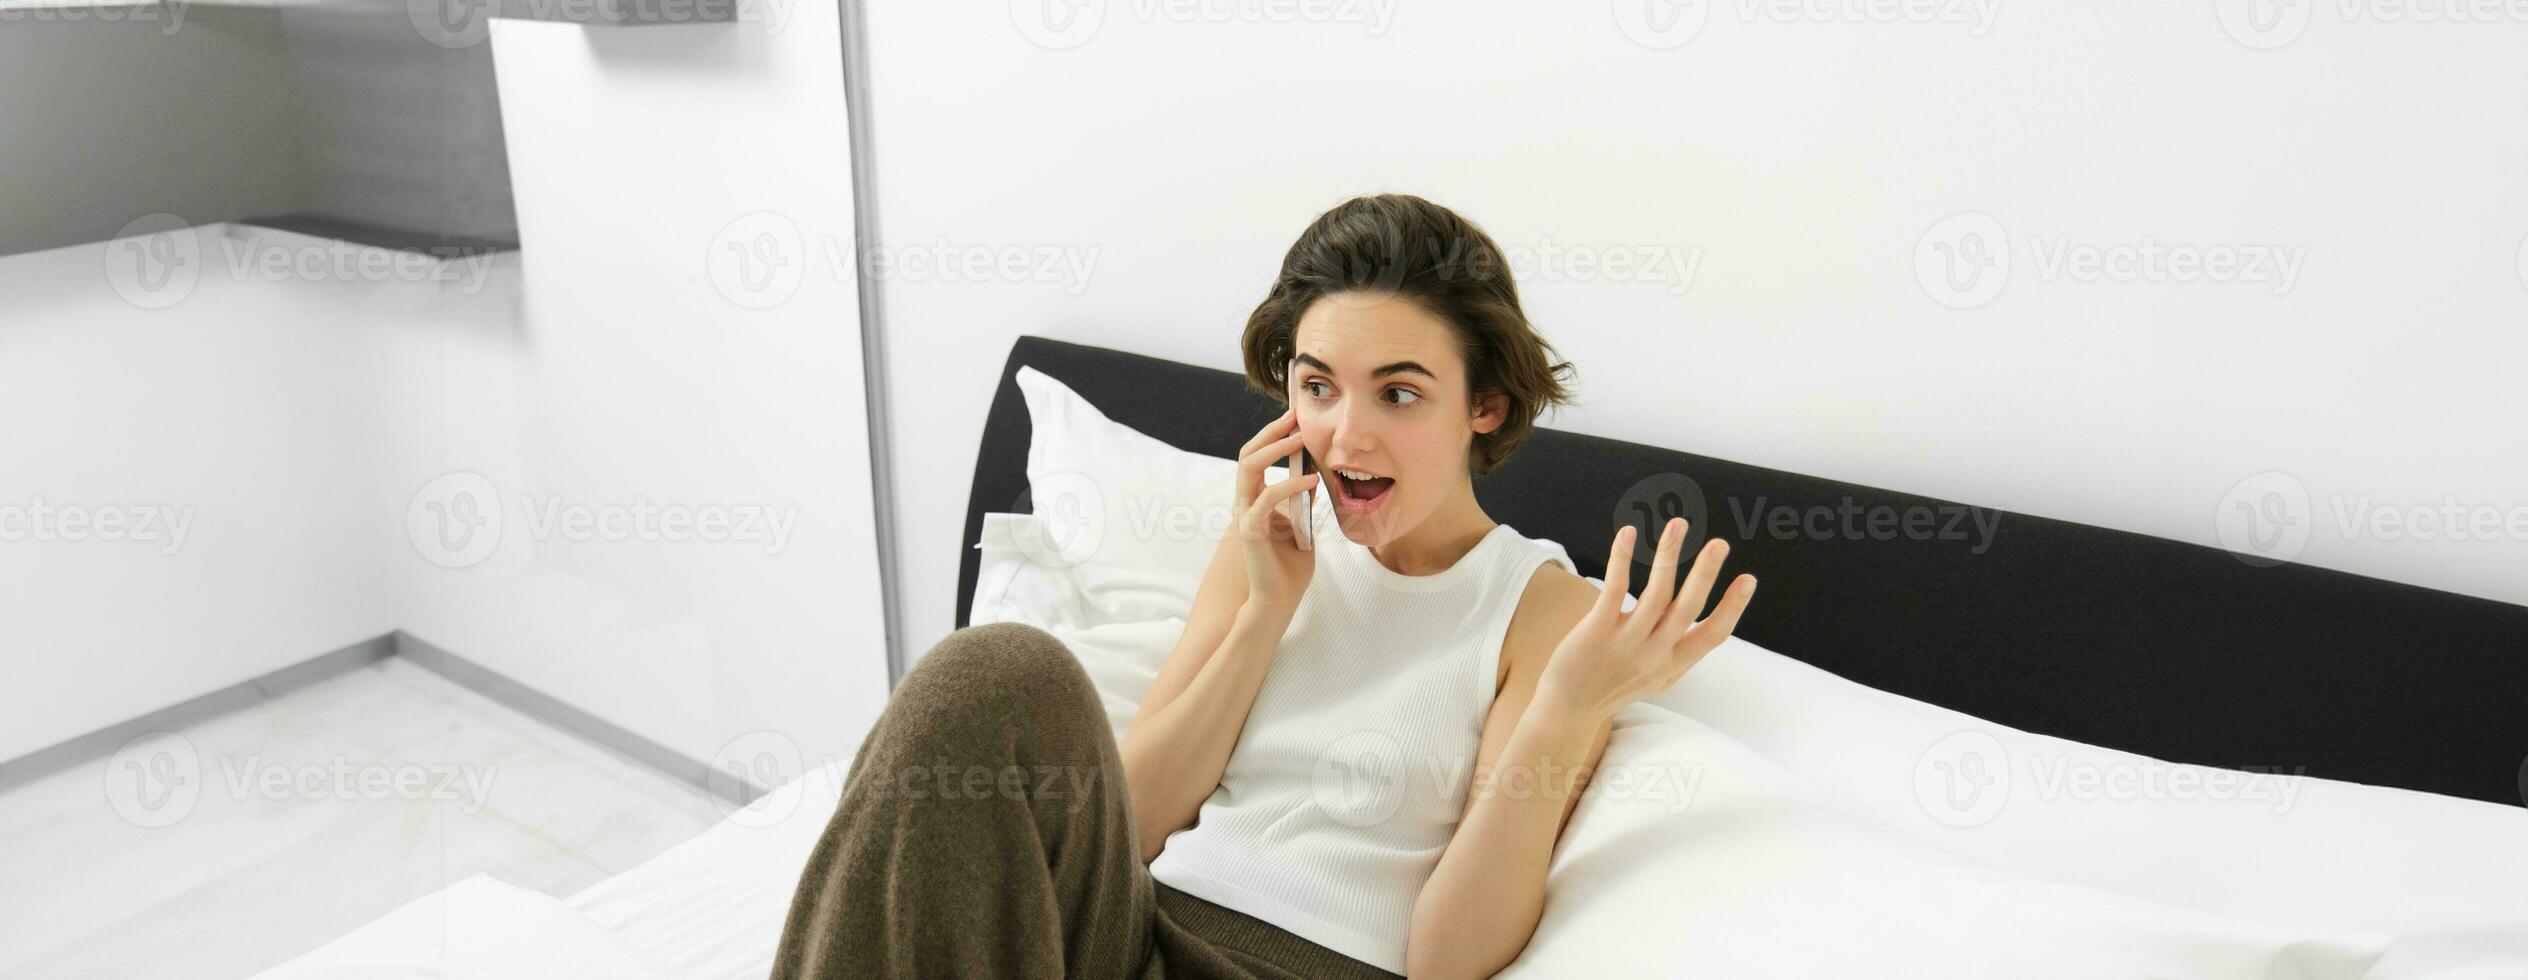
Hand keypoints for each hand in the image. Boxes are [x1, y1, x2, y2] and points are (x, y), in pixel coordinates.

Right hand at [1234, 407, 1319, 613]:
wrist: (1279, 601)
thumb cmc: (1290, 569)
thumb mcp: (1302, 528)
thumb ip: (1302, 504)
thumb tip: (1313, 477)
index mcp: (1256, 502)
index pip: (1258, 458)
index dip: (1274, 436)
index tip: (1296, 419)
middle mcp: (1246, 504)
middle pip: (1247, 454)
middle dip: (1271, 432)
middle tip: (1295, 417)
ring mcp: (1245, 515)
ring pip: (1248, 467)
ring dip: (1274, 448)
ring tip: (1300, 438)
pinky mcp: (1250, 531)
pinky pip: (1266, 498)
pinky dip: (1289, 485)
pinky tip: (1312, 480)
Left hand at [1537, 517, 1756, 721]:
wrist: (1569, 710)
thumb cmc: (1614, 686)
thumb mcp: (1656, 678)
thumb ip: (1678, 651)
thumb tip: (1702, 624)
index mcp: (1673, 664)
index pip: (1712, 635)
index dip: (1733, 608)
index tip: (1749, 579)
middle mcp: (1654, 654)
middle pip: (1687, 609)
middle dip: (1706, 574)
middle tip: (1720, 543)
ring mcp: (1626, 643)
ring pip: (1655, 593)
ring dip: (1669, 555)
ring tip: (1679, 524)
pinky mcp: (1597, 631)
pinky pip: (1614, 588)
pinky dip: (1622, 558)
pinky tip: (1628, 532)